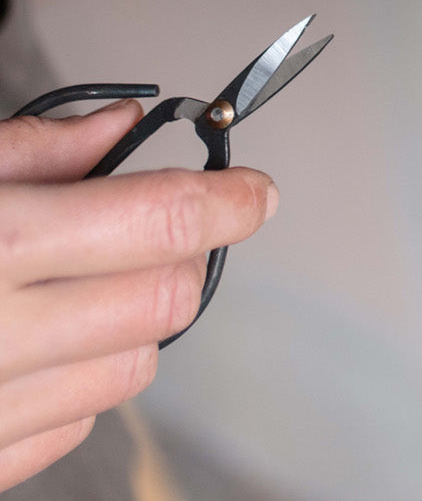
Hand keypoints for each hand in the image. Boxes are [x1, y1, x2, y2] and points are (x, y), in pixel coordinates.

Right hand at [0, 102, 276, 490]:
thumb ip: (31, 148)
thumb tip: (127, 127)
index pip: (161, 220)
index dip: (229, 200)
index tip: (255, 190)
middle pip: (165, 298)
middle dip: (181, 257)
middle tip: (157, 229)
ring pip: (133, 369)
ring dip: (131, 322)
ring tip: (74, 288)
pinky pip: (74, 428)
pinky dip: (79, 384)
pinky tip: (30, 349)